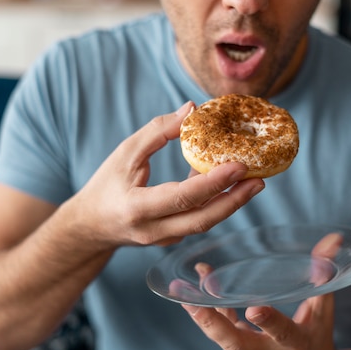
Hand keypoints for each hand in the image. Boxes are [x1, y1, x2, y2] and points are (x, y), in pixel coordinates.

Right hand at [68, 102, 264, 249]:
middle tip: (259, 179)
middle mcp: (153, 230)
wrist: (91, 226)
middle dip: (235, 200)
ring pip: (204, 223)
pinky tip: (228, 185)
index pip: (183, 197)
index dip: (214, 182)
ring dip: (231, 203)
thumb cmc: (106, 184)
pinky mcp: (172, 240)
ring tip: (254, 181)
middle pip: (202, 219)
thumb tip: (192, 109)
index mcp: (138, 208)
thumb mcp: (125, 153)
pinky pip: (198, 220)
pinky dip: (215, 203)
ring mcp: (164, 240)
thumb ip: (158, 131)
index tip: (239, 165)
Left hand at [182, 233, 343, 349]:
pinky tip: (191, 288)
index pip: (283, 334)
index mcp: (296, 344)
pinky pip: (220, 328)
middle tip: (194, 304)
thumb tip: (333, 239)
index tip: (254, 308)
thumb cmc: (318, 340)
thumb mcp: (325, 311)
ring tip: (182, 292)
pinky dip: (206, 309)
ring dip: (201, 317)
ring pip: (222, 339)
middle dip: (214, 326)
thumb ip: (325, 274)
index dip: (269, 322)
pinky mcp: (238, 349)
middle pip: (237, 344)